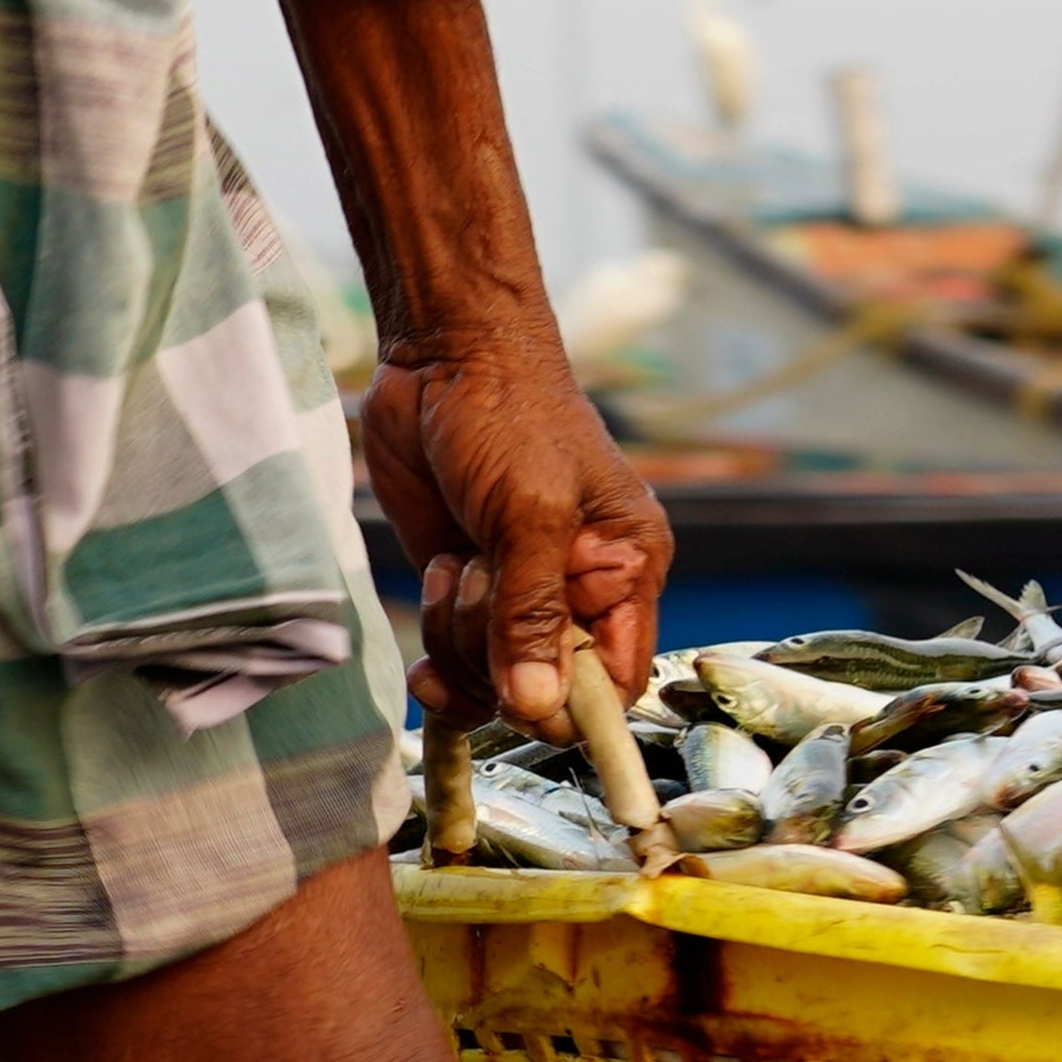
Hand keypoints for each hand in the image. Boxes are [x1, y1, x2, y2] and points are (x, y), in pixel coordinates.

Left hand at [354, 331, 670, 730]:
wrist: (442, 354)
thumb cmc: (508, 413)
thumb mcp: (530, 512)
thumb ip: (533, 614)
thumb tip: (539, 707)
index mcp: (626, 570)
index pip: (615, 680)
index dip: (571, 702)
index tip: (524, 693)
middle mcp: (579, 591)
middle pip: (546, 689)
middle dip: (499, 652)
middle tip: (480, 577)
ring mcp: (518, 593)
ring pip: (492, 678)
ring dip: (459, 636)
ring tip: (457, 561)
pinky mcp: (469, 587)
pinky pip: (456, 658)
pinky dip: (435, 649)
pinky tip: (435, 594)